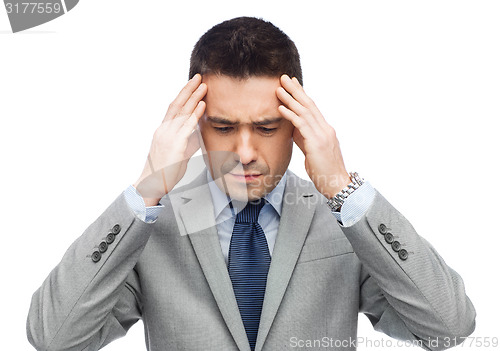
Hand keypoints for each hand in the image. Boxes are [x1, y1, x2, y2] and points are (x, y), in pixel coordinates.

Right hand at [134, 74, 206, 205]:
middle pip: (177, 104)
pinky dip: (195, 114)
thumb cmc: (165, 171)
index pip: (174, 107)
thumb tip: (199, 134)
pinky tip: (202, 105)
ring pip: (182, 112)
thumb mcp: (178, 152)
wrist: (152, 184)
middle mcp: (164, 129)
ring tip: (203, 86)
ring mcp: (168, 136)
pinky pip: (186, 126)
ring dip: (194, 97)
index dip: (183, 94)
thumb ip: (188, 141)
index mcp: (163, 130)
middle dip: (188, 89)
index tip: (192, 84)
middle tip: (199, 77)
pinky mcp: (174, 144)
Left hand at [276, 74, 349, 198]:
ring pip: (305, 112)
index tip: (292, 83)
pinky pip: (302, 125)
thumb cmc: (324, 171)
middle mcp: (325, 129)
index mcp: (325, 130)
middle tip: (284, 77)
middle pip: (309, 104)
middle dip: (296, 90)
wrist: (337, 184)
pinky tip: (281, 108)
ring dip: (290, 99)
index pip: (312, 107)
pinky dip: (291, 115)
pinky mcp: (317, 143)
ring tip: (279, 89)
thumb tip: (293, 128)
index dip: (302, 94)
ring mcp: (322, 135)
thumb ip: (304, 137)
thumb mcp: (312, 150)